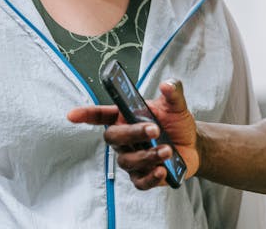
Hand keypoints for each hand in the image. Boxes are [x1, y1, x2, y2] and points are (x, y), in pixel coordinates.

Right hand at [67, 79, 198, 189]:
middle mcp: (125, 139)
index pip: (101, 115)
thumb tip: (167, 85)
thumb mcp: (176, 106)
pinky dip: (150, 177)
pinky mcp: (142, 176)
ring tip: (168, 150)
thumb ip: (173, 93)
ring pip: (127, 161)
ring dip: (148, 156)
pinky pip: (139, 181)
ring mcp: (132, 158)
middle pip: (113, 137)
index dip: (86, 115)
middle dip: (132, 133)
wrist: (193, 145)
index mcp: (127, 117)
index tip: (72, 115)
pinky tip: (162, 170)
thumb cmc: (177, 123)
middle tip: (154, 130)